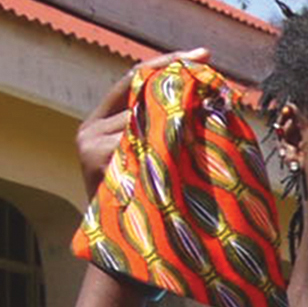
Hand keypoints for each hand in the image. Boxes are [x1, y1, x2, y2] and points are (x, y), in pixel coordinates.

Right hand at [74, 49, 207, 190]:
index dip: (169, 62)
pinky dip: (163, 146)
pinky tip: (183, 154)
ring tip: (207, 132)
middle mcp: (90, 128)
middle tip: (218, 86)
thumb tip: (207, 99)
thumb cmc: (149, 203)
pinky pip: (138, 143)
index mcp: (102, 120)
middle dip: (181, 89)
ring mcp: (90, 145)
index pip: (135, 78)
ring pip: (144, 120)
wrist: (124, 251)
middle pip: (140, 94)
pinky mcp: (95, 163)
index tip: (204, 55)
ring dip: (178, 124)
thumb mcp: (154, 157)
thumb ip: (161, 128)